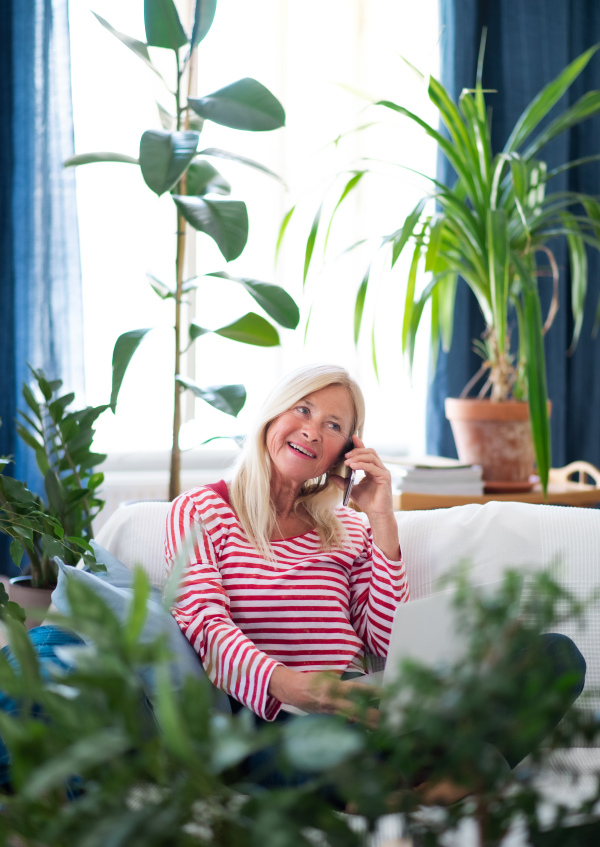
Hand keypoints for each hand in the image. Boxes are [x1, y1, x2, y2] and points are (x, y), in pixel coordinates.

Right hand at [268, 665, 379, 725]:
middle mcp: (331, 701)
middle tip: (383, 718)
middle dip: (369, 714)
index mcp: (332, 687)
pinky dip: (352, 721)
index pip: (354, 689)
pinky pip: (341, 719)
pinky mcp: (325, 716)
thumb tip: (353, 689)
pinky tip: (362, 725)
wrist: (291, 689)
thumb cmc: (309, 679)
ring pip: (349, 717)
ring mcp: (328, 711)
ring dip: (363, 721)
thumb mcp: (325, 676)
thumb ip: (339, 683)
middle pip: (354, 709)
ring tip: (377, 725)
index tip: (381, 693)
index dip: (369, 691)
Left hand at [330, 436, 399, 560]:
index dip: (359, 444)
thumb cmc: (366, 502)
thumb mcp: (351, 489)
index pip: (366, 453)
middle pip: (369, 451)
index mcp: (372, 469)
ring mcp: (383, 472)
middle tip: (345, 455)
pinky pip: (373, 467)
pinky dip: (362, 464)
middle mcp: (379, 468)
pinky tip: (353, 466)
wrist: (376, 514)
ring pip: (371, 457)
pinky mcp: (385, 477)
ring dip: (358, 457)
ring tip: (347, 461)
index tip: (351, 437)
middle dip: (357, 451)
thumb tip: (330, 475)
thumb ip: (342, 481)